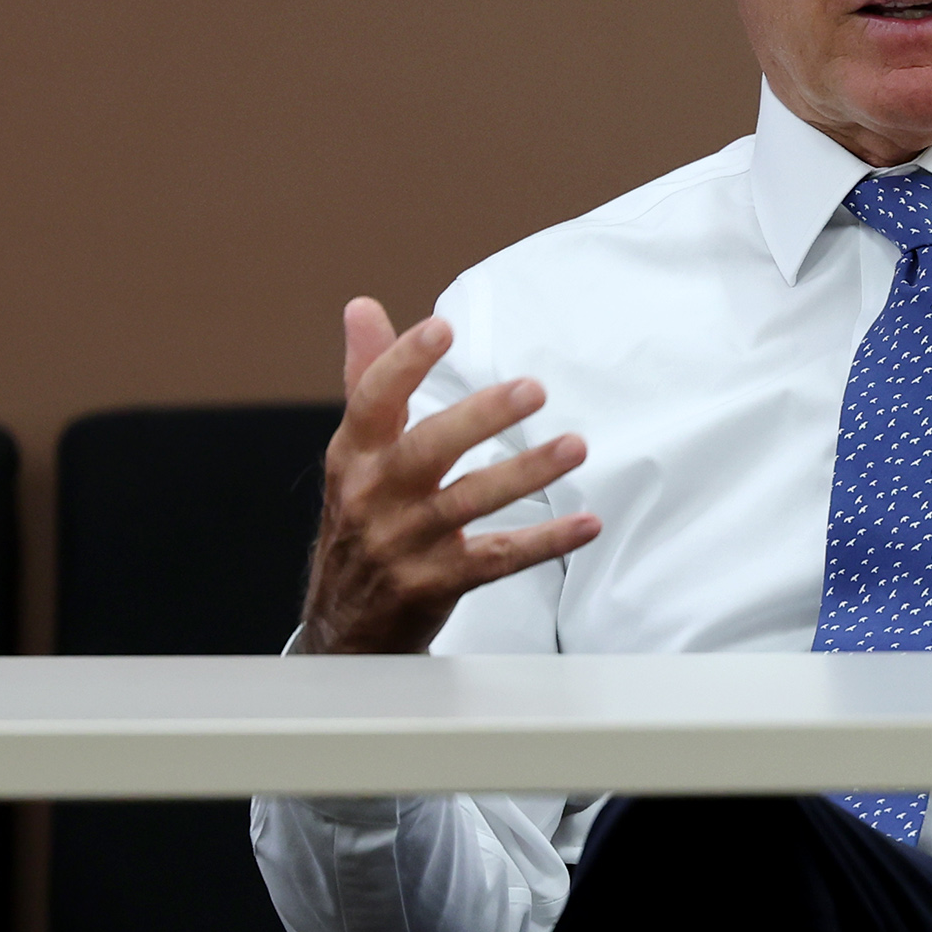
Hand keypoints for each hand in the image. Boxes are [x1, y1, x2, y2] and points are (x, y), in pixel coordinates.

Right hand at [297, 297, 600, 654]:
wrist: (344, 623)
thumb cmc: (361, 520)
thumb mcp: (355, 452)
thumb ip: (368, 378)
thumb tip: (363, 307)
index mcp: (355, 455)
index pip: (372, 400)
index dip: (404, 362)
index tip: (441, 326)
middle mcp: (374, 496)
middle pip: (426, 450)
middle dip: (479, 418)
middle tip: (533, 389)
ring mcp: (404, 543)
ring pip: (468, 502)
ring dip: (526, 473)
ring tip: (575, 446)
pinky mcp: (435, 584)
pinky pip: (497, 560)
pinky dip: (544, 542)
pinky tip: (586, 524)